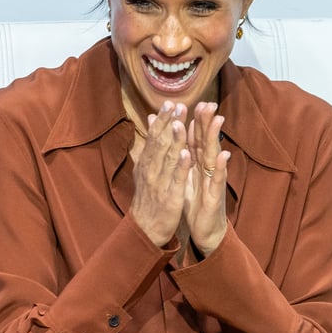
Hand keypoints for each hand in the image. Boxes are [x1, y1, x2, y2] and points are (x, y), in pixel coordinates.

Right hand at [130, 101, 190, 245]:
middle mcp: (150, 171)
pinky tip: (186, 153)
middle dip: (168, 124)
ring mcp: (159, 183)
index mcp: (146, 163)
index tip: (169, 103)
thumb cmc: (149, 197)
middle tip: (177, 105)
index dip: (162, 121)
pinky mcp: (170, 197)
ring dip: (174, 139)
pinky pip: (176, 179)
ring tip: (180, 122)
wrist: (145, 229)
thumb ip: (151, 145)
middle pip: (160, 143)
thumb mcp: (146, 169)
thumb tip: (151, 119)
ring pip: (167, 158)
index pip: (154, 138)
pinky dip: (180, 166)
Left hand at [184, 102, 230, 255]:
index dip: (196, 121)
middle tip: (209, 102)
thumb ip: (182, 155)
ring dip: (215, 138)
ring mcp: (213, 181)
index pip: (195, 138)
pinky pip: (217, 179)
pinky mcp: (215, 195)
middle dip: (207, 122)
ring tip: (218, 119)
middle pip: (206, 141)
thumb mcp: (185, 176)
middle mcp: (207, 169)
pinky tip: (224, 154)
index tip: (195, 101)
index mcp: (197, 164)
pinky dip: (220, 166)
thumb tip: (175, 137)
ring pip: (214, 155)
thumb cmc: (195, 202)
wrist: (205, 230)